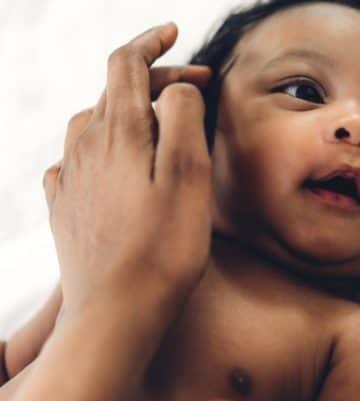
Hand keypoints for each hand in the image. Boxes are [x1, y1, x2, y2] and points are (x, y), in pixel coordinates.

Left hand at [43, 23, 214, 324]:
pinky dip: (100, 149)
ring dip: (127, 113)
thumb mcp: (189, 175)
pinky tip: (111, 166)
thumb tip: (176, 89)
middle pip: (113, 93)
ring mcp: (72, 180)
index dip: (151, 42)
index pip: (126, 64)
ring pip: (94, 125)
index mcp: (118, 134)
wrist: (116, 312)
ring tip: (158, 125)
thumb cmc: (163, 250)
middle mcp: (86, 148)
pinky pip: (77, 162)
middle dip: (154, 81)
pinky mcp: (68, 210)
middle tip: (195, 89)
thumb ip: (183, 118)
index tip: (174, 32)